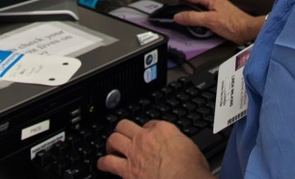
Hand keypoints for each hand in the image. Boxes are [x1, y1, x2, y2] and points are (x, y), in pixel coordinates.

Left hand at [97, 119, 211, 178]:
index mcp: (164, 130)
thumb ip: (181, 146)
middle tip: (123, 136)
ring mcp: (133, 153)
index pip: (150, 123)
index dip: (147, 130)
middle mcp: (145, 138)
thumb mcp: (192, 150)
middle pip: (125, 125)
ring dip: (111, 144)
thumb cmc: (191, 170)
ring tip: (110, 148)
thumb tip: (182, 151)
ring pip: (113, 139)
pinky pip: (108, 163)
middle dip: (123, 130)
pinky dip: (103, 163)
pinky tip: (102, 165)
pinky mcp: (126, 170)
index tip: (147, 135)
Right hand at [165, 0, 263, 44]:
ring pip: (200, 0)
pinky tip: (196, 11)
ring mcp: (218, 5)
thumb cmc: (233, 25)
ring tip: (181, 2)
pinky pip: (204, 6)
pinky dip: (197, 6)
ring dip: (190, 0)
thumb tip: (178, 16)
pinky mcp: (220, 12)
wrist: (249, 30)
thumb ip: (193, 18)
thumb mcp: (210, 21)